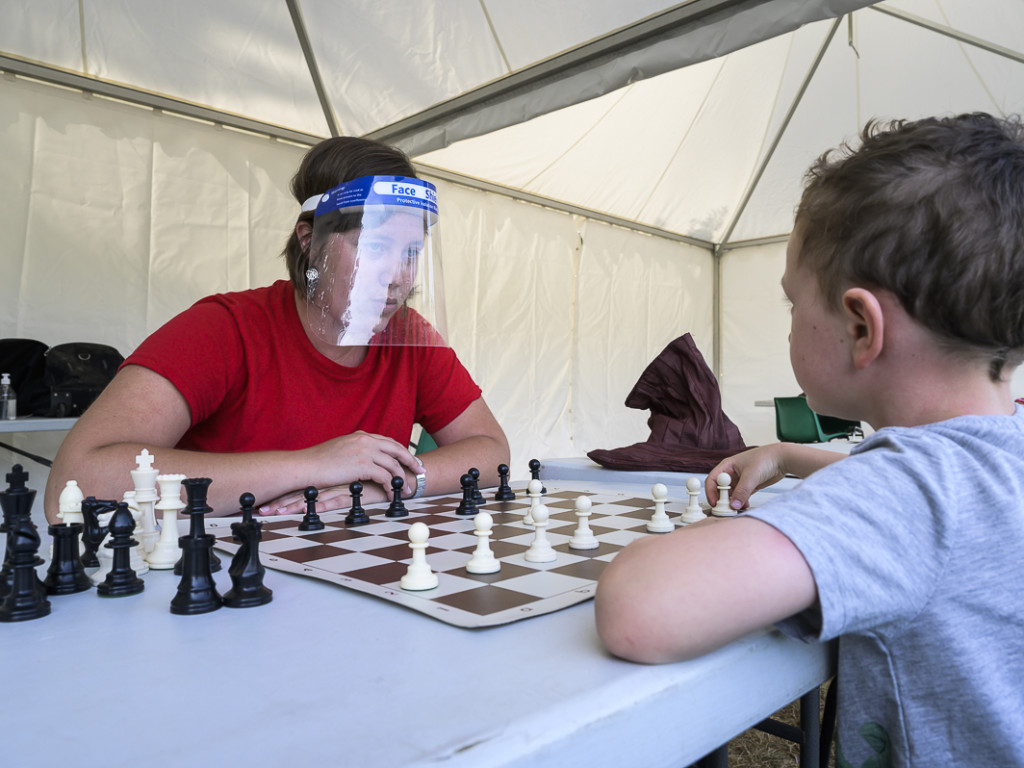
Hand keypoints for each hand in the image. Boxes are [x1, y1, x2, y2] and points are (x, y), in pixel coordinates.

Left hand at [258, 481, 389, 515]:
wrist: (397, 476)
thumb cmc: (375, 480)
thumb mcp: (352, 483)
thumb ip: (339, 487)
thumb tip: (323, 495)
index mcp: (328, 479)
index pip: (301, 486)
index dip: (282, 494)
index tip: (264, 503)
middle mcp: (331, 482)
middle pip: (300, 491)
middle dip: (280, 501)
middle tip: (261, 510)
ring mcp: (340, 487)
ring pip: (312, 497)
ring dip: (293, 506)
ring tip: (275, 513)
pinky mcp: (352, 493)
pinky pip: (334, 501)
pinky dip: (319, 507)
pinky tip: (308, 511)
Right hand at [310, 430, 422, 492]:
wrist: (305, 466)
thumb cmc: (318, 462)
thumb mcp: (340, 449)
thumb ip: (354, 450)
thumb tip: (362, 458)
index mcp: (361, 435)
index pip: (388, 441)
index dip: (401, 451)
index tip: (409, 459)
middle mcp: (365, 440)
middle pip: (397, 449)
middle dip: (411, 460)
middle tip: (421, 470)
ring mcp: (365, 452)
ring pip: (393, 464)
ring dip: (402, 478)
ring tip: (408, 489)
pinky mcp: (362, 465)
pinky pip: (384, 477)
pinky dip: (391, 486)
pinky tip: (393, 494)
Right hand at [705, 443, 845, 510]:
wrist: (783, 459)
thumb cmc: (765, 459)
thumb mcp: (751, 476)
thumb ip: (742, 491)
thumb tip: (733, 505)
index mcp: (727, 466)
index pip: (712, 480)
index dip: (711, 491)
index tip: (715, 503)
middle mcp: (732, 473)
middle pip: (720, 489)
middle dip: (722, 499)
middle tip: (726, 509)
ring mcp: (740, 480)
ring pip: (731, 494)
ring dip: (732, 502)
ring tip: (737, 509)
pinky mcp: (749, 486)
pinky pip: (741, 497)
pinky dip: (741, 503)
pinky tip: (745, 506)